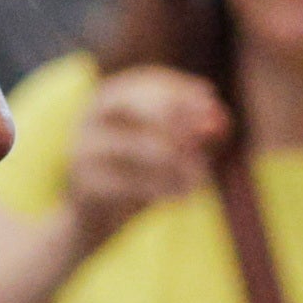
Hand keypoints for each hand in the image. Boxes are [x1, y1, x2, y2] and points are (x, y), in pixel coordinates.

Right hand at [58, 66, 228, 245]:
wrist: (94, 221)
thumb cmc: (137, 177)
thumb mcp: (170, 151)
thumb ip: (196, 134)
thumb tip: (219, 122)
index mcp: (110, 98)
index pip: (147, 80)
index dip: (182, 89)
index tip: (212, 98)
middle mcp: (91, 117)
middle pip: (135, 103)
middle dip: (177, 116)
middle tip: (208, 135)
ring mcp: (83, 150)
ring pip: (139, 146)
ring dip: (179, 162)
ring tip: (200, 178)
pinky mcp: (84, 186)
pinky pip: (130, 184)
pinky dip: (162, 191)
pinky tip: (183, 198)